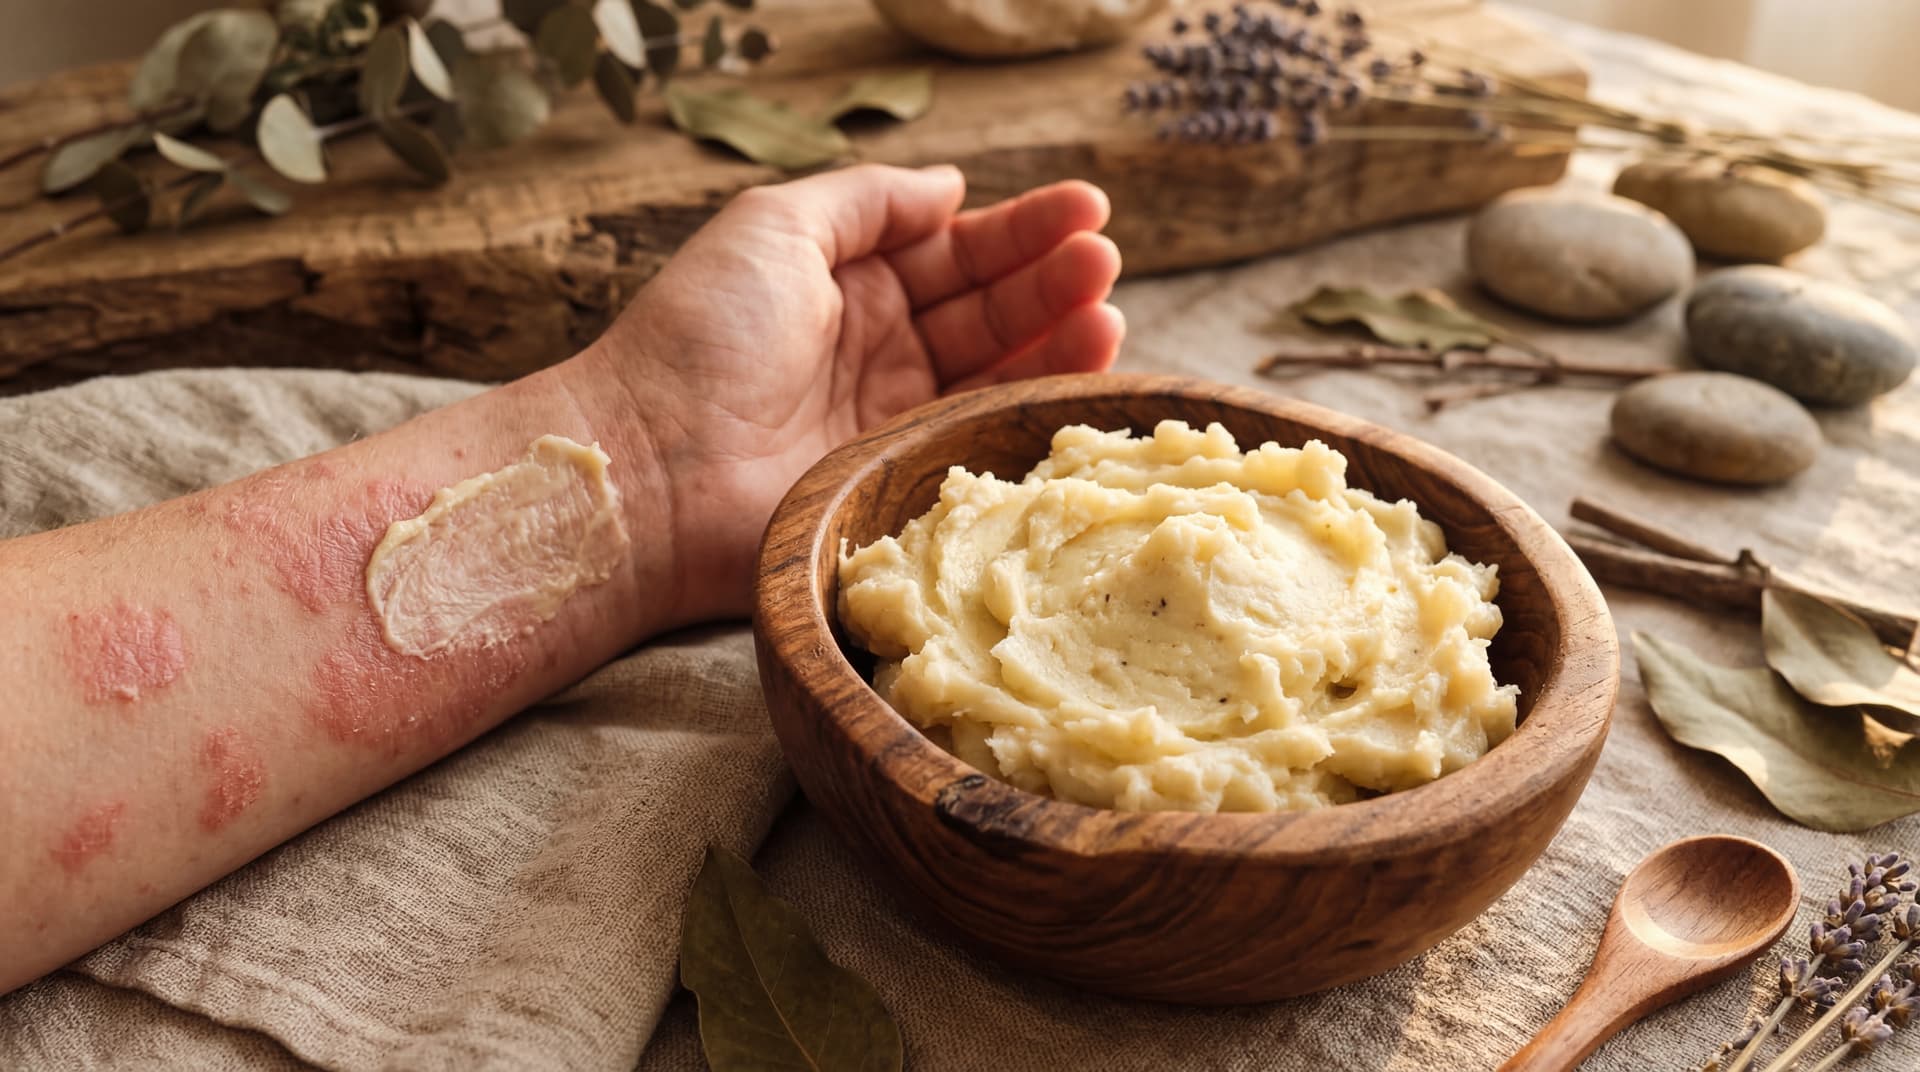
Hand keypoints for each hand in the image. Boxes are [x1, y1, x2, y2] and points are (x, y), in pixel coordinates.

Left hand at [584, 164, 1123, 621]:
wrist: (654, 469)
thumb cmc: (701, 337)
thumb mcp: (774, 228)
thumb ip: (867, 201)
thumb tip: (952, 186)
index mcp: (845, 284)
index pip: (953, 250)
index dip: (1021, 229)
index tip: (1087, 208)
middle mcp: (876, 348)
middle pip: (986, 306)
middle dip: (1051, 278)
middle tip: (1104, 258)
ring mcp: (893, 416)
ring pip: (997, 368)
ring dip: (1058, 335)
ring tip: (1109, 306)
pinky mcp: (904, 477)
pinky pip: (984, 431)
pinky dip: (1036, 401)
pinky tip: (1085, 367)